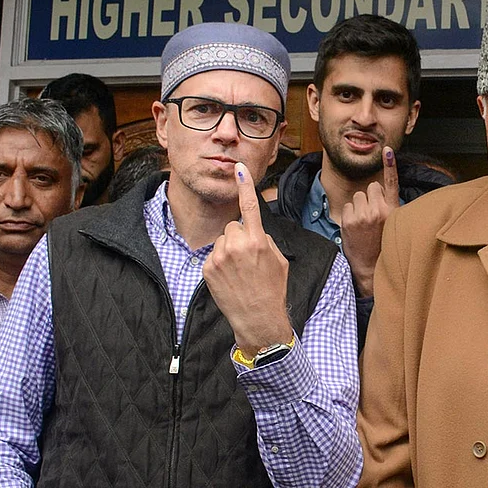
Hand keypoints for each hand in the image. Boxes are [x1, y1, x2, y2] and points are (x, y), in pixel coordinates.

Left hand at [203, 162, 291, 356]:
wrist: (257, 319)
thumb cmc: (272, 290)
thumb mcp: (279, 261)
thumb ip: (265, 240)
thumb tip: (253, 231)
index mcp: (258, 241)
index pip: (250, 207)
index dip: (245, 186)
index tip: (239, 168)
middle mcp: (237, 245)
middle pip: (233, 226)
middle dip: (239, 237)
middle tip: (248, 259)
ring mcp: (220, 257)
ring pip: (222, 240)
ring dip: (229, 250)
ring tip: (239, 271)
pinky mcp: (208, 268)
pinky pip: (214, 255)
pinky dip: (220, 264)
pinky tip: (229, 279)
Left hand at [341, 147, 399, 297]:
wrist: (370, 267)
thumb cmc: (383, 244)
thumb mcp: (394, 224)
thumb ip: (390, 206)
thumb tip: (380, 189)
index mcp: (393, 210)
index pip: (391, 183)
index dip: (390, 165)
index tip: (387, 150)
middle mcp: (378, 211)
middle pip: (371, 187)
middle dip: (371, 197)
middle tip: (373, 215)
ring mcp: (362, 215)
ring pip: (358, 195)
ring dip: (359, 205)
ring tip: (364, 222)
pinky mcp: (348, 220)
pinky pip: (348, 205)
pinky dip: (350, 214)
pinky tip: (355, 227)